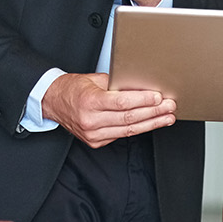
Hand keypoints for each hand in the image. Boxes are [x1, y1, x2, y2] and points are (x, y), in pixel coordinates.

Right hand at [41, 72, 174, 148]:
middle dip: (153, 112)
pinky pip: (121, 135)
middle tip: (169, 106)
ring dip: (151, 123)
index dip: (143, 100)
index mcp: (90, 102)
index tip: (158, 97)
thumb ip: (116, 84)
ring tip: (166, 118)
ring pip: (128, 130)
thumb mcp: (94, 80)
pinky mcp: (95, 142)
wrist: (53, 102)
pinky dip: (137, 129)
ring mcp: (93, 134)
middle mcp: (91, 120)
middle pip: (129, 117)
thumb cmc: (73, 89)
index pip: (122, 102)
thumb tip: (141, 87)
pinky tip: (150, 124)